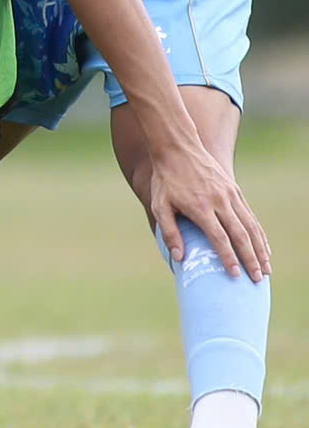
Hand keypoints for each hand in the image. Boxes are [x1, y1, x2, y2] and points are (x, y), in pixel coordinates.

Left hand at [148, 142, 271, 281]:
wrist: (178, 147)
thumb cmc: (165, 180)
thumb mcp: (160, 205)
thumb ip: (169, 232)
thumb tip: (179, 258)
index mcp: (201, 208)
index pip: (220, 238)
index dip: (229, 258)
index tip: (236, 274)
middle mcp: (219, 202)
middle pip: (241, 235)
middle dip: (251, 259)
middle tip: (258, 279)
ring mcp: (230, 195)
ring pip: (250, 226)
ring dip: (260, 249)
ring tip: (266, 268)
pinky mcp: (235, 190)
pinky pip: (250, 215)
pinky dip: (259, 233)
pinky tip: (263, 246)